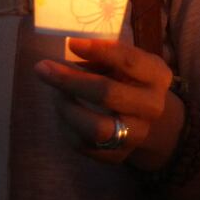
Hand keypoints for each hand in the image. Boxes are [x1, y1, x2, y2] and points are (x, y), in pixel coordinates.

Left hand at [33, 38, 181, 170]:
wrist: (152, 122)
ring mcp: (136, 134)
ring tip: (55, 94)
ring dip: (67, 108)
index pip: (128, 61)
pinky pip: (83, 144)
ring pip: (95, 127)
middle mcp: (152, 107)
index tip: (70, 43)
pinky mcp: (118, 156)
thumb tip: (71, 49)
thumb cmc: (132, 82)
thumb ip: (106, 56)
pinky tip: (64, 111)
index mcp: (157, 76)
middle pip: (107, 94)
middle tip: (43, 68)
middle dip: (70, 80)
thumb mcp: (129, 63)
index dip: (98, 50)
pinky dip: (66, 126)